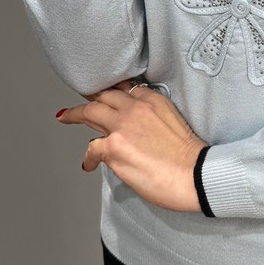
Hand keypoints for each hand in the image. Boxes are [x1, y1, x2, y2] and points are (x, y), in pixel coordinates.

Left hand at [57, 81, 206, 211]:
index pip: (127, 89)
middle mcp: (136, 108)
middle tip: (79, 101)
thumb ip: (153, 119)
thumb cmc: (191, 159)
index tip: (105, 94)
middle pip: (104, 96)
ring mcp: (122, 127)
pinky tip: (88, 164)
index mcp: (154, 100)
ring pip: (90, 112)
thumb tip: (136, 132)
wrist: (196, 175)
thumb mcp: (175, 123)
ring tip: (67, 117)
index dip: (112, 92)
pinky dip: (88, 158)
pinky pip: (91, 149)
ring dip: (76, 115)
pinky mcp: (114, 148)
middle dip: (90, 98)